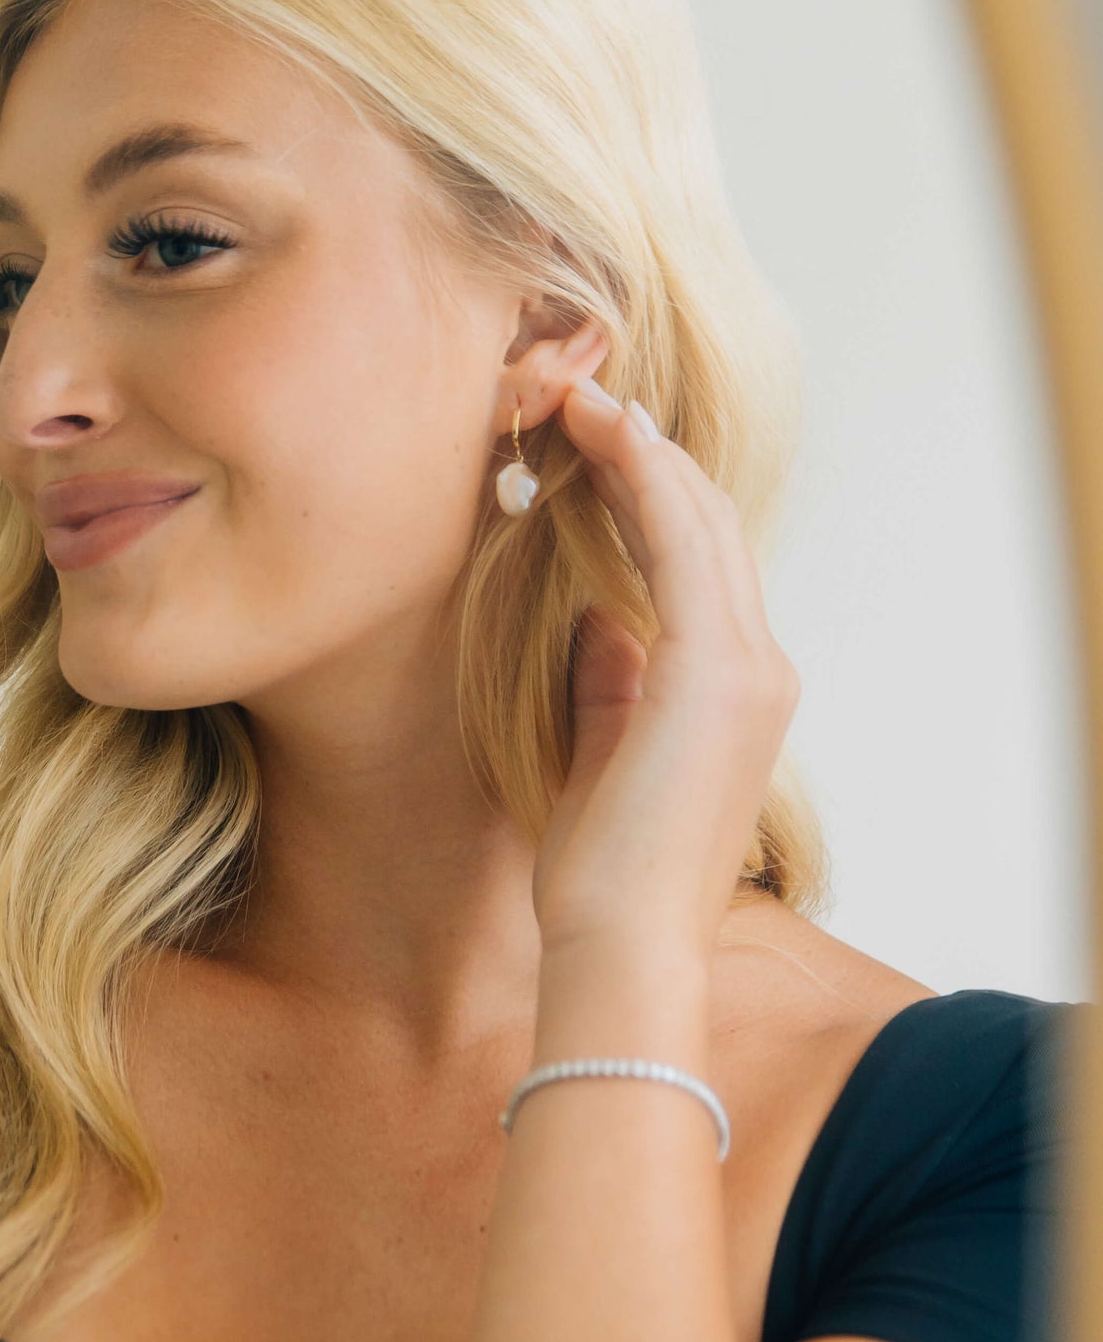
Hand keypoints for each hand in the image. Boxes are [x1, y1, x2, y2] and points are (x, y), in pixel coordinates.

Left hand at [527, 369, 800, 968]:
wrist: (621, 944)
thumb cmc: (603, 872)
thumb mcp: (603, 755)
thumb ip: (611, 683)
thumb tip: (599, 618)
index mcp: (734, 692)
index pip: (699, 568)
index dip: (650, 497)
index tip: (593, 446)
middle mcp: (757, 669)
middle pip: (709, 531)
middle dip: (647, 460)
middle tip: (583, 400)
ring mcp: (746, 669)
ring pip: (700, 524)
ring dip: (642, 453)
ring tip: (584, 397)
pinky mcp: (714, 672)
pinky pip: (681, 546)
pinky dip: (645, 481)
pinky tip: (607, 434)